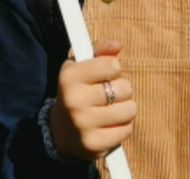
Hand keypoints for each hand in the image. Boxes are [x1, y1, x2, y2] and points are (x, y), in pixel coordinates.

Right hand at [48, 40, 136, 160]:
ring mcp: (83, 124)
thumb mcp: (81, 67)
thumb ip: (100, 51)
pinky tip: (109, 126)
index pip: (113, 65)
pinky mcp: (93, 144)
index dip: (112, 69)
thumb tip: (117, 44)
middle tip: (107, 96)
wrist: (59, 132)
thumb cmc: (77, 92)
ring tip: (111, 110)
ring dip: (125, 109)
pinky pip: (127, 129)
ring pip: (130, 109)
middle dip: (121, 91)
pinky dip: (123, 127)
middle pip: (125, 88)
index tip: (103, 76)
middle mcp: (74, 100)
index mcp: (69, 76)